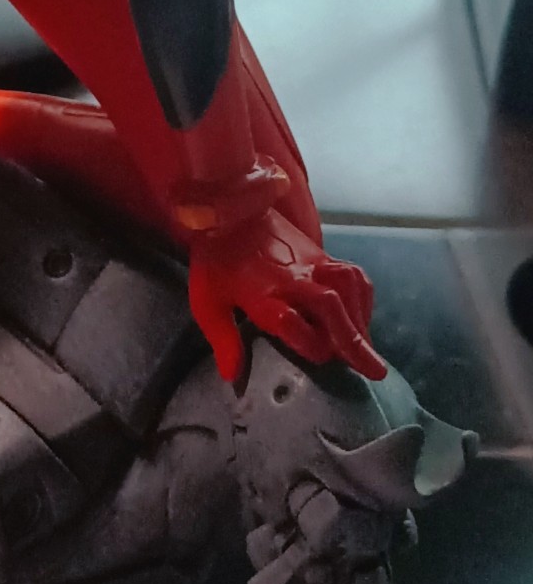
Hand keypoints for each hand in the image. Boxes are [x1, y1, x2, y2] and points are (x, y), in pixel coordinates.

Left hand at [188, 208, 384, 383]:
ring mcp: (312, 263)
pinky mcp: (323, 254)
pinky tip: (363, 319)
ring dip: (362, 321)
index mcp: (261, 292)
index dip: (305, 340)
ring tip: (371, 351)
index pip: (288, 319)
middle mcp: (292, 278)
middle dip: (353, 340)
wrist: (230, 207)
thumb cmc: (217, 261)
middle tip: (375, 371)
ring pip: (348, 288)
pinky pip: (353, 275)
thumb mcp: (207, 301)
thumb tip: (232, 376)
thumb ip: (223, 339)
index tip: (321, 358)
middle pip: (329, 305)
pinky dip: (364, 298)